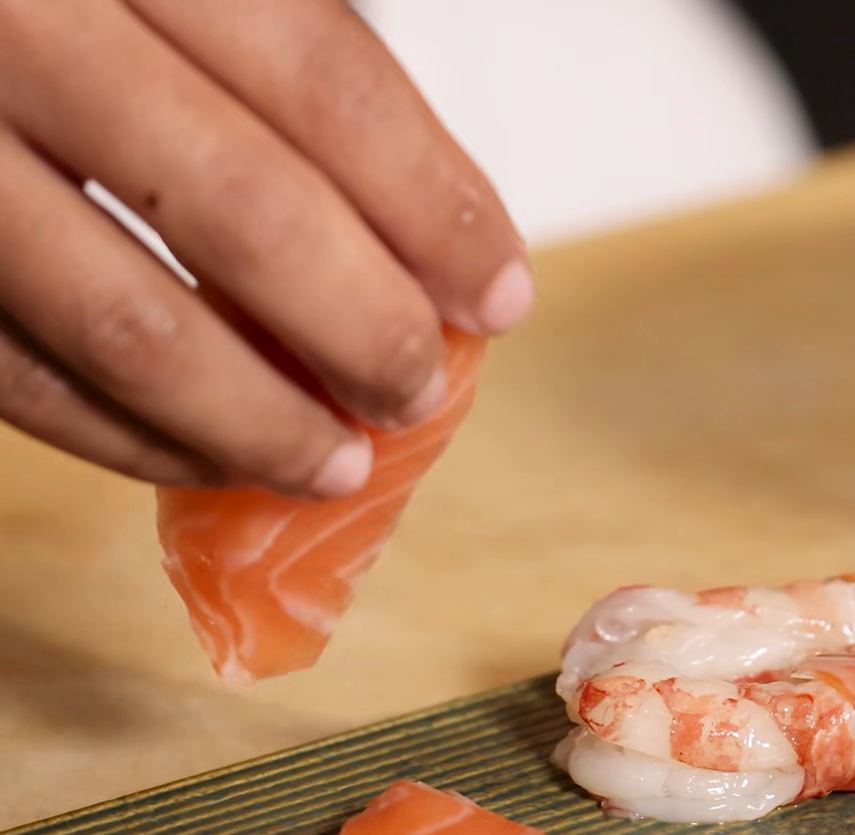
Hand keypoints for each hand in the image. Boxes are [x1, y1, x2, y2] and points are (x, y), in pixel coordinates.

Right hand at [0, 0, 530, 497]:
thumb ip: (270, 53)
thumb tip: (434, 230)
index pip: (320, 77)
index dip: (428, 199)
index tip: (497, 291)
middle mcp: (13, 26)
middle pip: (239, 205)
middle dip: (359, 323)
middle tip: (421, 390)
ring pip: (121, 316)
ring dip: (252, 414)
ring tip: (337, 462)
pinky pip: (9, 370)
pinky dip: (120, 433)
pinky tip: (203, 458)